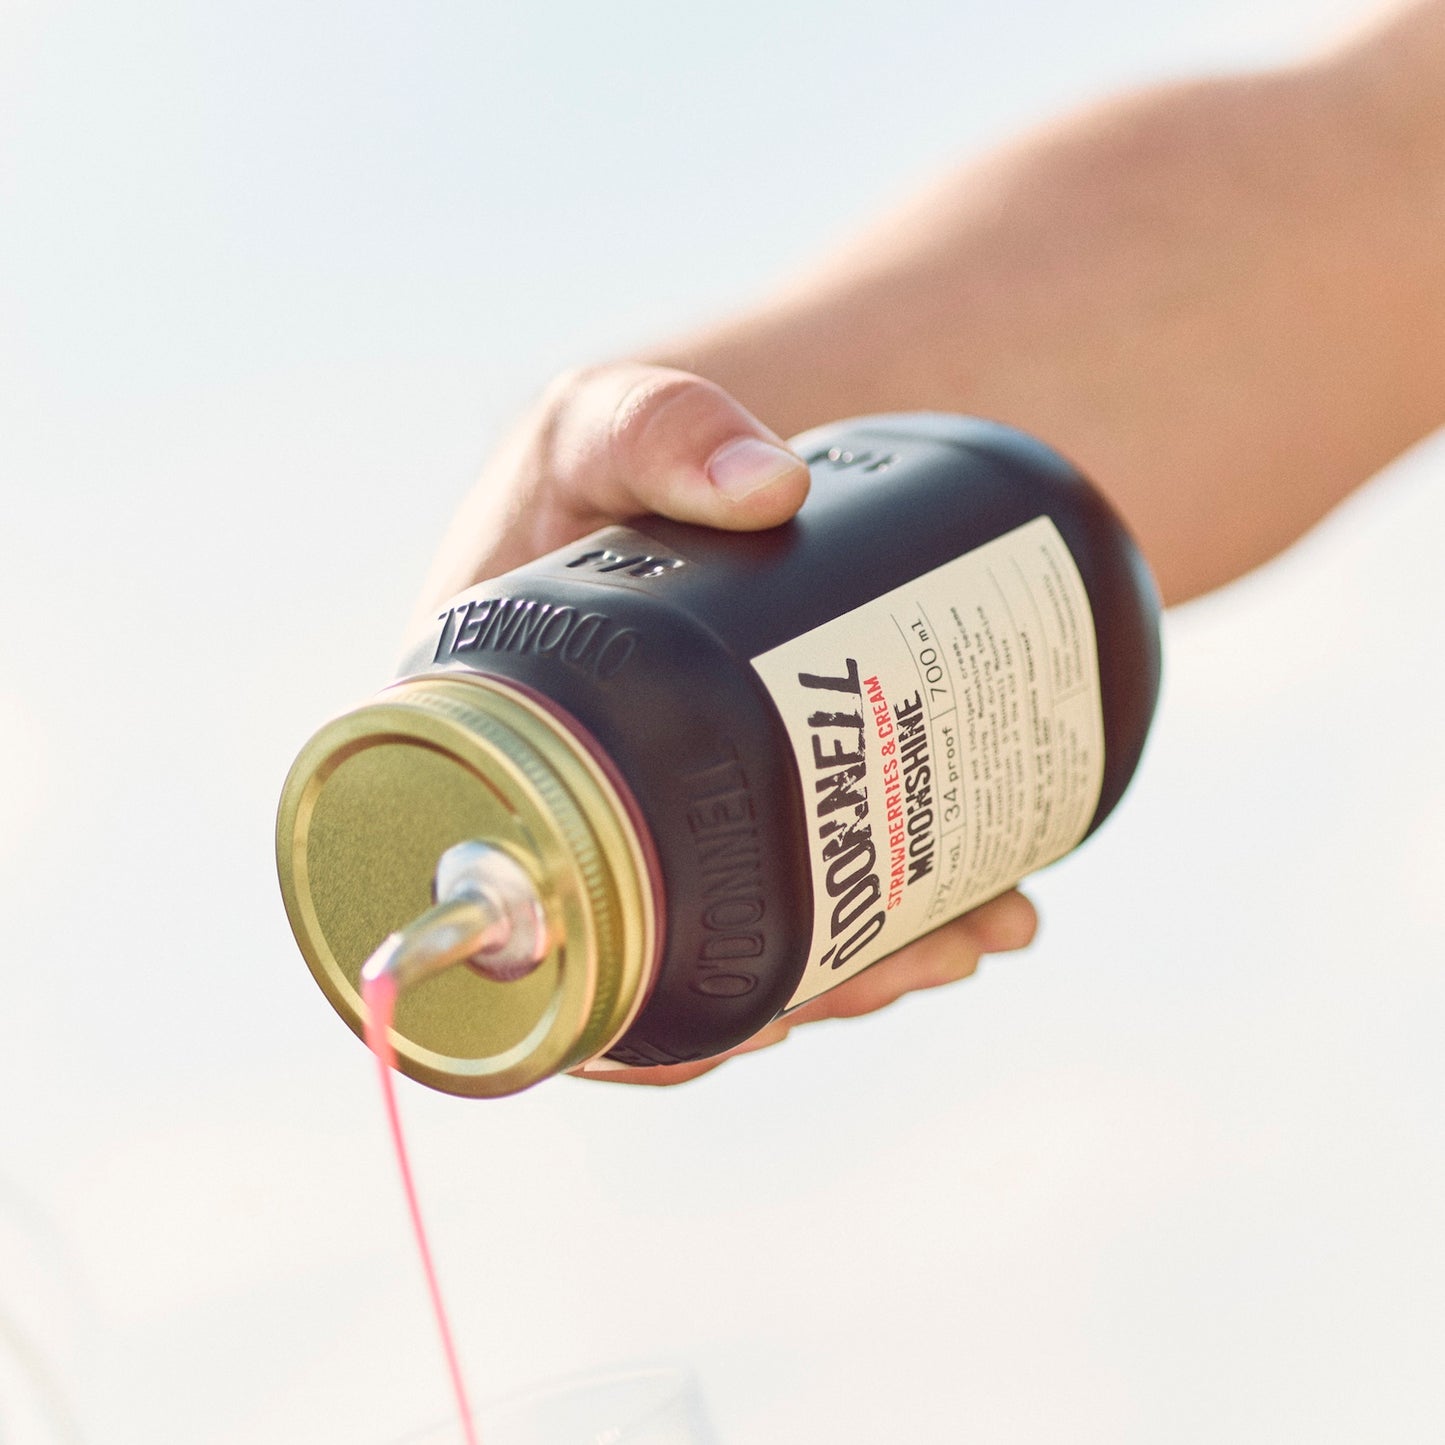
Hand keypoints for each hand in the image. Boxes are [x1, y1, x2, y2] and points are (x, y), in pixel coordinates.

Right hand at [421, 362, 1038, 1083]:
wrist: (642, 483)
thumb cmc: (587, 473)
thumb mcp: (593, 429)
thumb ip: (651, 425)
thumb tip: (770, 490)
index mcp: (492, 779)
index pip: (540, 941)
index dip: (636, 1013)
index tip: (771, 1012)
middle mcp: (568, 829)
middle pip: (671, 973)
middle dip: (808, 995)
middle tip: (926, 953)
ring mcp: (653, 829)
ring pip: (742, 951)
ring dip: (865, 972)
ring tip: (980, 930)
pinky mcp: (721, 813)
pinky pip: (783, 902)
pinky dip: (875, 923)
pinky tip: (971, 908)